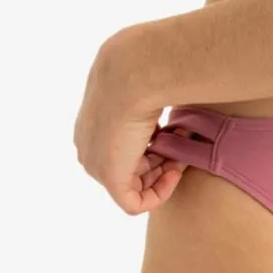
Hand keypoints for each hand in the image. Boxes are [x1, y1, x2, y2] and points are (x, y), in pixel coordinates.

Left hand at [73, 27, 187, 213]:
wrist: (133, 73)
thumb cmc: (142, 68)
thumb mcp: (141, 77)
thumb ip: (148, 88)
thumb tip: (167, 80)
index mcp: (92, 123)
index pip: (124, 144)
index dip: (154, 141)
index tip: (176, 128)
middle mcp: (89, 146)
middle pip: (130, 166)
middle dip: (161, 156)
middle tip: (183, 139)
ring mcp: (97, 164)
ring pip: (134, 183)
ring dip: (164, 170)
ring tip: (182, 149)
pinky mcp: (110, 179)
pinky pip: (135, 204)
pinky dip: (159, 193)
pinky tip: (177, 170)